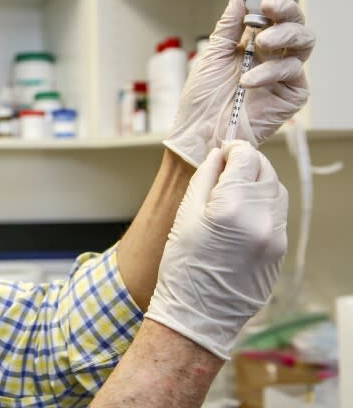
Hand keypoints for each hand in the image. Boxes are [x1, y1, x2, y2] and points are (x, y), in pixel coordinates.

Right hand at [145, 141, 287, 359]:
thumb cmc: (183, 268)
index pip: (246, 158)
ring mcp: (276, 237)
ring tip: (234, 190)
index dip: (233, 149)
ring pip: (276, 191)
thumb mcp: (184, 215)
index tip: (222, 151)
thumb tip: (218, 157)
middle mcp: (262, 219)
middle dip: (248, 163)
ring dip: (258, 182)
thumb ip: (204, 179)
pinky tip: (242, 213)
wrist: (198, 315)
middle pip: (266, 171)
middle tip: (226, 166)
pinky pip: (277, 215)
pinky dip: (263, 204)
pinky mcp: (280, 251)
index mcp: (234, 207)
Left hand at [164, 0, 314, 166]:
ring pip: (304, 41)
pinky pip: (292, 71)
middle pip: (296, 21)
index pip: (277, 12)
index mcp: (255, 41)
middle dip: (287, 7)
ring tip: (261, 42)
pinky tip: (248, 79)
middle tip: (270, 5)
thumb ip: (230, 21)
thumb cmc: (202, 97)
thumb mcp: (213, 51)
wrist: (199, 131)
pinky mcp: (292, 94)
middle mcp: (274, 54)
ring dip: (284, 34)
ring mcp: (285, 74)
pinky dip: (270, 71)